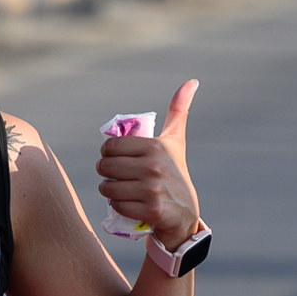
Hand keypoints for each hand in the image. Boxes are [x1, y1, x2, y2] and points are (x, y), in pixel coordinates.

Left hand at [97, 80, 200, 249]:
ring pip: (107, 188)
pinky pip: (116, 206)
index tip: (117, 159)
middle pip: (105, 167)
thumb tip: (191, 82)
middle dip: (107, 173)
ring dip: (110, 191)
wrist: (185, 214)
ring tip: (123, 190)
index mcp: (155, 147)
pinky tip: (131, 203)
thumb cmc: (175, 173)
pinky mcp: (150, 210)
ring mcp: (151, 189)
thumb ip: (178, 111)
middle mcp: (153, 166)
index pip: (110, 147)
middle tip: (118, 176)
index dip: (108, 154)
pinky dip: (119, 206)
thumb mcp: (176, 141)